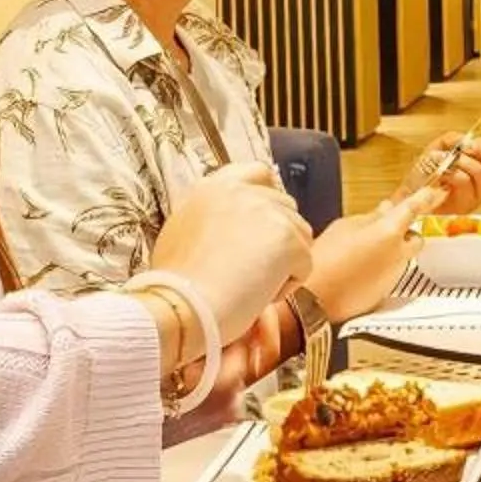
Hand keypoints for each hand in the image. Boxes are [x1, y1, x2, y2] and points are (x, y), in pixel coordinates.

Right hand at [149, 163, 313, 346]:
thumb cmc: (176, 285)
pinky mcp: (287, 238)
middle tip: (252, 270)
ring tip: (248, 285)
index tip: (265, 225)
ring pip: (300, 236)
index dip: (269, 198)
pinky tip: (256, 296)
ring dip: (284, 264)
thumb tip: (235, 229)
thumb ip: (212, 218)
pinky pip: (304, 265)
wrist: (180, 308)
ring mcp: (267, 210)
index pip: (259, 173)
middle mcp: (241, 190)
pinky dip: (287, 287)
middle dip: (279, 239)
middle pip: (286, 207)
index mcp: (214, 186)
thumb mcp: (182, 232)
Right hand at [305, 200, 425, 323]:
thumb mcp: (344, 227)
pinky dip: (381, 268)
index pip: (414, 208)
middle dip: (405, 233)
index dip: (426, 198)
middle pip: (415, 238)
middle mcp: (398, 254)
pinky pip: (390, 273)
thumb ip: (370, 217)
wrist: (314, 297)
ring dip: (391, 251)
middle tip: (385, 229)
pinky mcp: (386, 291)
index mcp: (389, 232)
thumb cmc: (324, 260)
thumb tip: (384, 211)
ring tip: (362, 251)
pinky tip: (359, 268)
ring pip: (403, 256)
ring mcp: (394, 274)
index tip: (434, 192)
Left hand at [412, 130, 480, 215]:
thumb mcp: (439, 147)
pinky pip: (465, 181)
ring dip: (462, 161)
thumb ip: (454, 139)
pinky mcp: (467, 204)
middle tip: (468, 147)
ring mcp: (478, 194)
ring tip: (447, 162)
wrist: (410, 193)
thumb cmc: (425, 172)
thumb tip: (465, 139)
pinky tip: (442, 173)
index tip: (478, 141)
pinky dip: (452, 172)